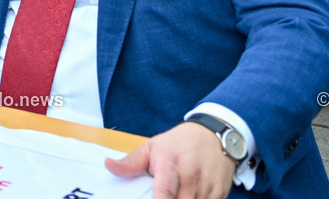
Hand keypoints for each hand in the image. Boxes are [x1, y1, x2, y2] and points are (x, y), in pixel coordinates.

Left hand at [106, 122, 234, 198]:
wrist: (213, 135)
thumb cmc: (178, 143)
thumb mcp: (152, 147)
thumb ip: (131, 162)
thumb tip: (108, 166)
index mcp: (170, 164)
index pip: (164, 193)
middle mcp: (190, 176)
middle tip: (155, 196)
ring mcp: (207, 186)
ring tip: (174, 195)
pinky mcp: (220, 193)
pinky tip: (187, 197)